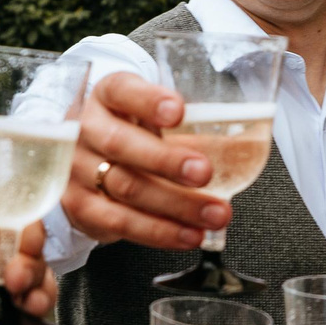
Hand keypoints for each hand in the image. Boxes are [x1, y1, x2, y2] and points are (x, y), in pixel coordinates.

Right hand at [64, 71, 230, 249]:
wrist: (83, 158)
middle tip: (205, 172)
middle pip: (122, 144)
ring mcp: (76, 169)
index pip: (122, 90)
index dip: (148, 101)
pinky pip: (120, 223)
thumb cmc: (131, 130)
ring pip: (126, 188)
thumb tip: (249, 145)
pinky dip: (159, 232)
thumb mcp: (150, 115)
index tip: (178, 110)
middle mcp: (85, 129)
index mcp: (107, 95)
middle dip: (167, 161)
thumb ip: (188, 124)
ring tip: (216, 214)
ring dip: (177, 205)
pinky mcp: (79, 206)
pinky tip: (189, 234)